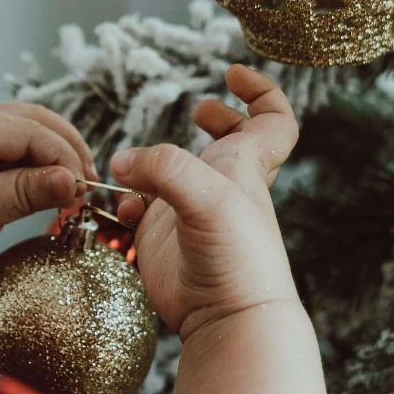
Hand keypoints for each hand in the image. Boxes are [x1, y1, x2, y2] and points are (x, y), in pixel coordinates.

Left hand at [0, 102, 96, 285]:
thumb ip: (22, 193)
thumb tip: (70, 180)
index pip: (29, 129)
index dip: (62, 154)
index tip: (81, 186)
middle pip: (35, 120)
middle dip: (67, 146)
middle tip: (88, 182)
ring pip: (32, 134)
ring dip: (60, 154)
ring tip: (78, 184)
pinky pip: (23, 154)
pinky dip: (46, 167)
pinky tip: (59, 187)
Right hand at [110, 65, 299, 342]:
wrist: (227, 319)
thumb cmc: (236, 256)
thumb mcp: (207, 197)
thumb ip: (163, 168)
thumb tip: (120, 161)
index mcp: (245, 165)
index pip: (273, 119)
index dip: (261, 90)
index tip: (233, 74)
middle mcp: (222, 185)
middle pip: (233, 142)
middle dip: (217, 121)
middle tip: (198, 112)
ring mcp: (192, 211)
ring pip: (174, 174)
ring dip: (148, 164)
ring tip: (133, 169)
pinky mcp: (163, 238)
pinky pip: (140, 208)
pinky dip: (125, 202)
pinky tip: (124, 211)